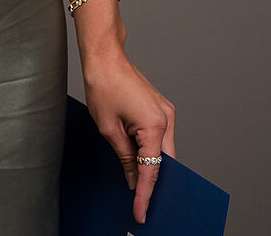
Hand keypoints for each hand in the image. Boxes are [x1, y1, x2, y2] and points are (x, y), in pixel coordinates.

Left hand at [82, 49, 175, 224]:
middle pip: (165, 162)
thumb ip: (125, 158)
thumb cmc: (103, 85)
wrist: (105, 57)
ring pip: (164, 151)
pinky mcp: (161, 109)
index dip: (146, 194)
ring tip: (137, 186)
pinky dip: (151, 150)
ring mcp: (166, 112)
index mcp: (154, 124)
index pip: (152, 169)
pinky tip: (139, 161)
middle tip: (141, 205)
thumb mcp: (108, 128)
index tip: (141, 213)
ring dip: (152, 165)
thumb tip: (133, 181)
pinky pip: (160, 137)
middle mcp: (166, 119)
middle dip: (154, 183)